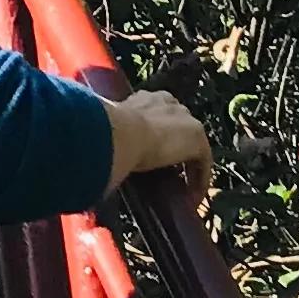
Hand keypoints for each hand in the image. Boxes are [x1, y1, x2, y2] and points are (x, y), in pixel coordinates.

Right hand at [102, 87, 214, 205]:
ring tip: (183, 189)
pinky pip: (203, 164)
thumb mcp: (110, 133)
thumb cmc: (107, 132)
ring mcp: (187, 120)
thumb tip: (95, 157)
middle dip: (177, 148)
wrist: (120, 132)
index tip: (152, 152)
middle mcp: (170, 104)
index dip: (157, 134)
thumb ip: (112, 138)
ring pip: (192, 147)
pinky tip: (193, 198)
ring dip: (189, 167)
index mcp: (147, 99)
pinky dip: (199, 181)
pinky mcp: (197, 140)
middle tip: (170, 173)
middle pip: (180, 128)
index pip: (158, 114)